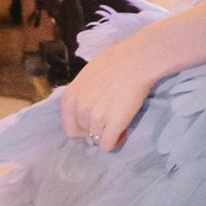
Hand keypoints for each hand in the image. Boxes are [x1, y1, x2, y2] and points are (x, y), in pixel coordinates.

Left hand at [60, 27, 166, 148]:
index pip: (70, 126)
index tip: (93, 122)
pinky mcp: (113, 125)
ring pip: (98, 138)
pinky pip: (108, 144)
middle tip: (109, 119)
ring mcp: (96, 119)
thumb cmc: (114, 60)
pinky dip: (115, 142)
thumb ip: (83, 92)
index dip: (82, 126)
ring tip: (119, 121)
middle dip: (96, 128)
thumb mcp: (87, 75)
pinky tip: (122, 133)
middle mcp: (79, 110)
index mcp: (70, 98)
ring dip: (107, 133)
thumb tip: (89, 101)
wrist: (135, 61)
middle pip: (85, 132)